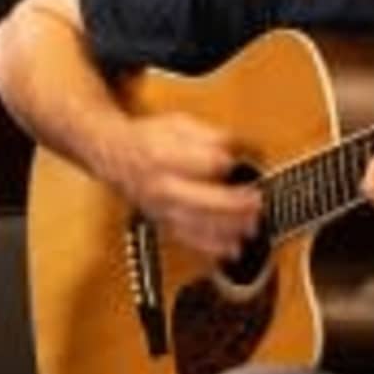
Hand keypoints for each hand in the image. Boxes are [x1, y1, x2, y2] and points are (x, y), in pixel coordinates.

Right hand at [109, 110, 264, 271]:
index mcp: (164, 156)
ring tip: (252, 226)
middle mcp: (162, 187)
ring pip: (198, 226)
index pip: (206, 163)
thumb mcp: (180, 124)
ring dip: (229, 229)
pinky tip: (233, 249)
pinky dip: (213, 248)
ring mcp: (162, 209)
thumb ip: (212, 136)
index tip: (244, 158)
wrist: (116, 158)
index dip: (229, 162)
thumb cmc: (152, 140)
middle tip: (257, 202)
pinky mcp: (164, 224)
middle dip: (234, 204)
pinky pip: (190, 241)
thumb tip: (246, 147)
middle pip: (203, 201)